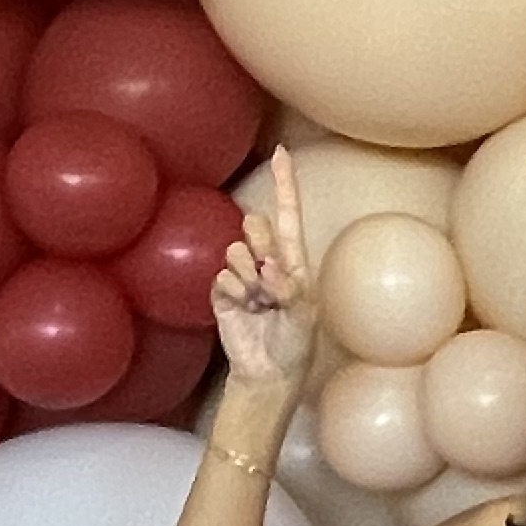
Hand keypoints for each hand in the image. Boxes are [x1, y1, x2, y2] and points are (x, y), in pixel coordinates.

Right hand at [212, 147, 317, 395]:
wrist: (267, 373)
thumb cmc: (295, 343)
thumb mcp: (304, 316)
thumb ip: (288, 288)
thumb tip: (268, 266)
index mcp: (294, 261)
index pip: (289, 215)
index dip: (285, 184)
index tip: (281, 152)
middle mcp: (267, 261)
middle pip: (255, 225)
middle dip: (261, 245)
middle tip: (269, 278)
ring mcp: (242, 275)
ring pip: (235, 252)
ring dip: (248, 280)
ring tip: (259, 306)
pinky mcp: (221, 292)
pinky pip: (222, 278)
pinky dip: (234, 296)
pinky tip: (243, 312)